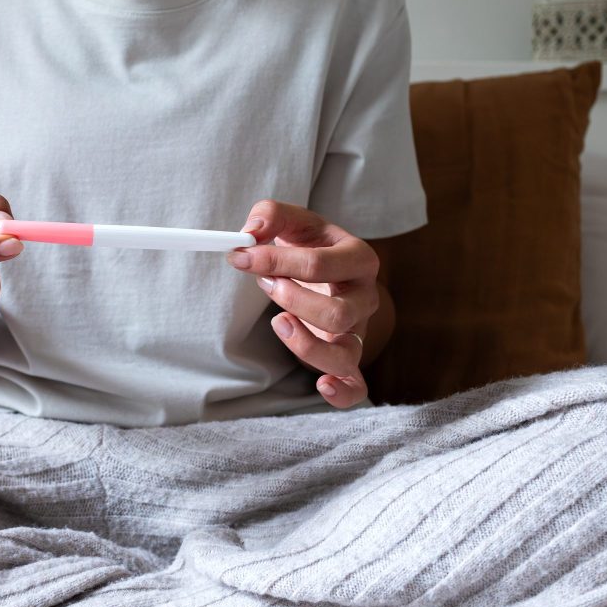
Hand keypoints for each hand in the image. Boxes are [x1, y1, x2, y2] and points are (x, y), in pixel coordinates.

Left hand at [226, 200, 380, 408]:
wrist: (328, 270)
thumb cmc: (311, 245)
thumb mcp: (293, 221)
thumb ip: (271, 215)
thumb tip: (250, 232)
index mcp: (358, 258)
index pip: (319, 265)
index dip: (275, 262)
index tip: (240, 256)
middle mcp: (366, 297)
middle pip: (338, 312)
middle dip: (291, 300)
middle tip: (264, 285)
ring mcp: (359, 331)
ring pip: (345, 353)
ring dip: (305, 344)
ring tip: (279, 322)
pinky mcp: (348, 358)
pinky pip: (356, 386)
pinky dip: (341, 392)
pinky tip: (320, 386)